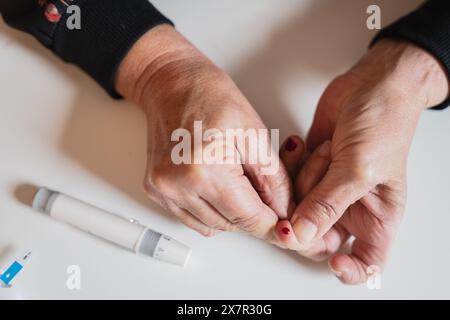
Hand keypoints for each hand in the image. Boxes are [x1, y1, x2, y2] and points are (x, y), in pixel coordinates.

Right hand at [116, 25, 292, 239]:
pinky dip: (211, 211)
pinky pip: (192, 219)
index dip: (272, 222)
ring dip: (231, 214)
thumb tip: (284, 211)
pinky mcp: (155, 191)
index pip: (247, 218)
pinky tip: (218, 187)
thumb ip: (273, 180)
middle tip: (262, 189)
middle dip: (253, 213)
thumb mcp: (255, 133)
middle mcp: (176, 184)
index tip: (284, 218)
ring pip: (212, 226)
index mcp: (203, 169)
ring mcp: (163, 190)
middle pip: (231, 225)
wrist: (170, 82)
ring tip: (237, 180)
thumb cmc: (209, 95)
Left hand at [276, 39, 448, 283]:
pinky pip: (286, 180)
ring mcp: (325, 188)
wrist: (370, 84)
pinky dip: (291, 163)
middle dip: (310, 212)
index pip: (366, 261)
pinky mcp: (308, 169)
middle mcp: (350, 207)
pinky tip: (303, 145)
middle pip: (316, 234)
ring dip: (304, 177)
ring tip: (328, 150)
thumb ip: (328, 205)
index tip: (333, 258)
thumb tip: (301, 236)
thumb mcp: (359, 169)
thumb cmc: (385, 122)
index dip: (349, 269)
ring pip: (296, 205)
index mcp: (377, 216)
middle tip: (314, 188)